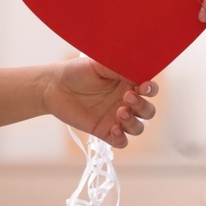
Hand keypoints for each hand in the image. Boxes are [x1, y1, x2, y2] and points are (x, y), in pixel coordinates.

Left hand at [43, 57, 157, 148]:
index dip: (151, 89)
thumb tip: (137, 73)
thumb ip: (118, 68)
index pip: (149, 89)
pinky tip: (113, 129)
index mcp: (128, 83)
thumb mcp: (98, 64)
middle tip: (127, 98)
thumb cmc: (77, 71)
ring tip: (119, 112)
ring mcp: (115, 118)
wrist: (54, 87)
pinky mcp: (104, 131)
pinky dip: (122, 139)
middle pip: (148, 111)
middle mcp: (125, 101)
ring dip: (133, 122)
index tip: (144, 87)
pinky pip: (121, 142)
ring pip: (138, 128)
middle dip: (142, 107)